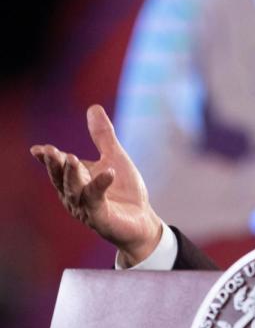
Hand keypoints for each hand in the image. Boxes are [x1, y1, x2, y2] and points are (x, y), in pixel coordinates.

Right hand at [30, 105, 161, 266]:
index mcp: (75, 180)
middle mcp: (75, 195)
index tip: (40, 149)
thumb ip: (103, 136)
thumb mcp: (114, 157)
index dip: (48, 158)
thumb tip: (93, 107)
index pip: (58, 167)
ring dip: (72, 175)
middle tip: (50, 152)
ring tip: (72, 158)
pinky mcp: (100, 217)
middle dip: (55, 165)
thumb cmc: (124, 190)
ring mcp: (86, 208)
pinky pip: (97, 200)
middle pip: (61, 178)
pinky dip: (100, 185)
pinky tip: (108, 172)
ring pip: (74, 190)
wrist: (142, 220)